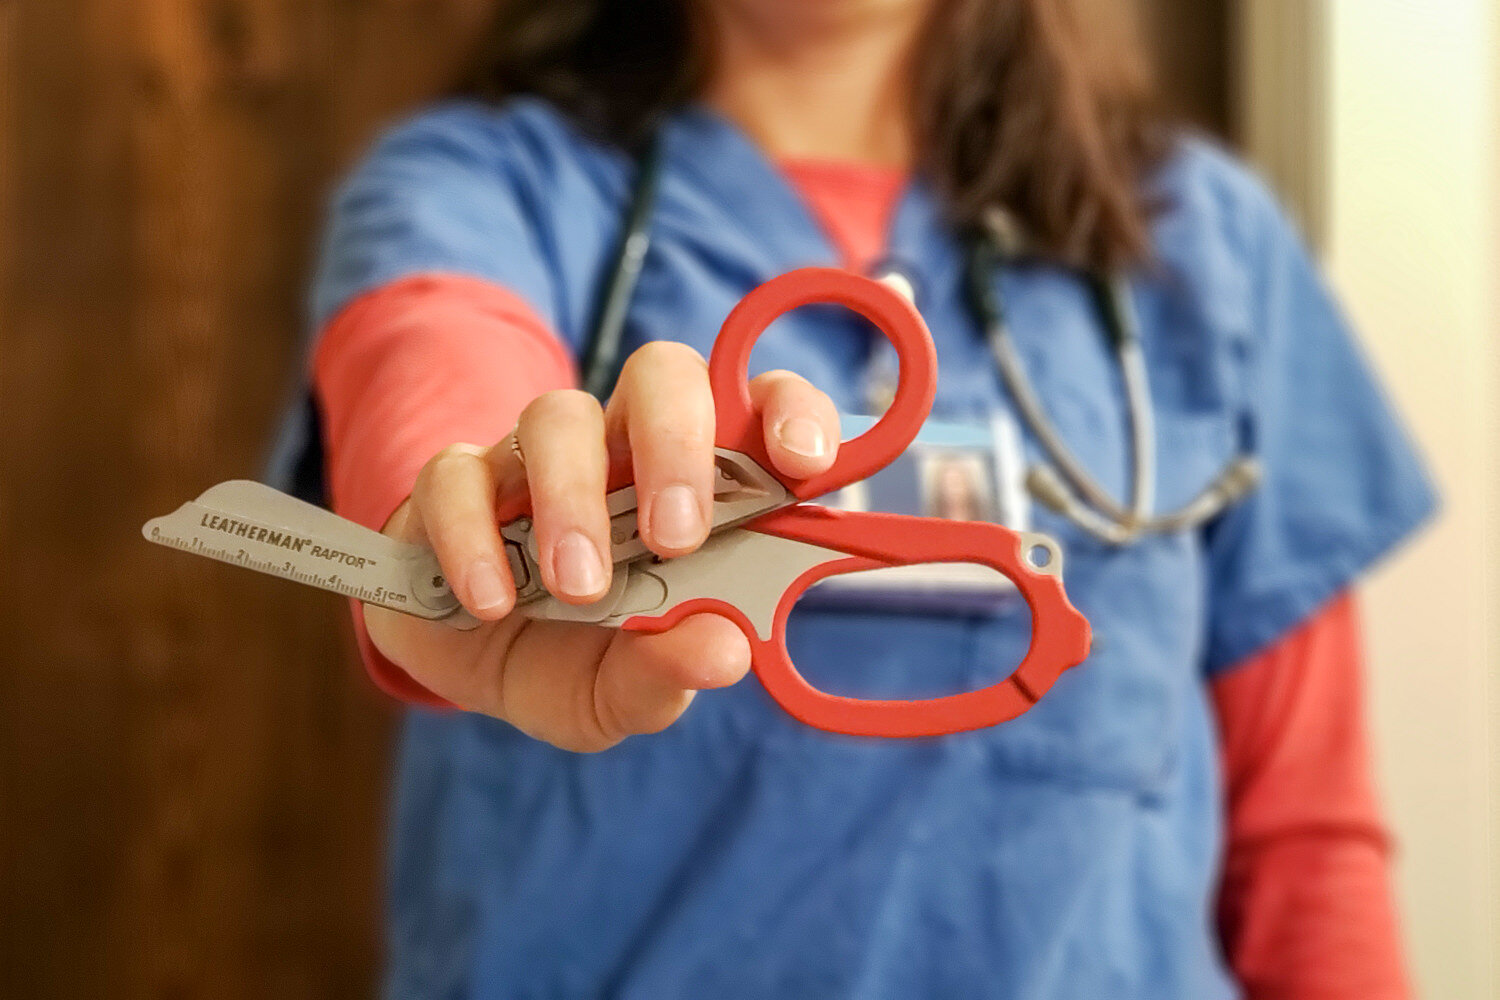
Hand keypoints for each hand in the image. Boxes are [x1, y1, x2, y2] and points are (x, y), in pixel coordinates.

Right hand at [364, 342, 840, 751]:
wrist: (473, 669)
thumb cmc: (580, 660)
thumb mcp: (630, 690)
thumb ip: (673, 668)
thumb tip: (722, 651)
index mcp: (698, 482)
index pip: (759, 404)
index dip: (790, 411)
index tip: (802, 462)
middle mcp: (623, 448)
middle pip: (661, 376)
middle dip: (675, 444)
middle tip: (676, 537)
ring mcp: (536, 456)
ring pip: (558, 416)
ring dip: (574, 498)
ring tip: (580, 588)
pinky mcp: (455, 481)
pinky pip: (457, 475)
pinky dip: (473, 535)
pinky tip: (491, 601)